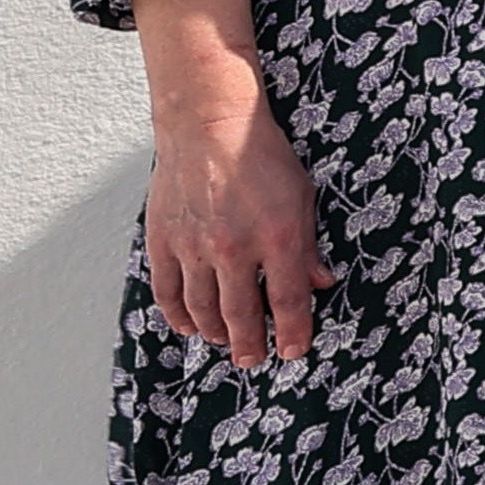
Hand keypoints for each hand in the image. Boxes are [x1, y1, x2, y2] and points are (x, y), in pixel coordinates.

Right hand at [143, 91, 327, 366]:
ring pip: (201, 309)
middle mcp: (233, 247)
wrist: (207, 124)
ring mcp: (193, 246)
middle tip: (254, 360)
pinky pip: (167, 292)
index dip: (291, 332)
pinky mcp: (163, 241)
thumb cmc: (261, 155)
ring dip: (215, 333)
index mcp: (277, 236)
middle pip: (240, 314)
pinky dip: (177, 315)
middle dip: (250, 344)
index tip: (293, 351)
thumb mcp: (302, 196)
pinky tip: (189, 326)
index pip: (287, 300)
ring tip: (226, 344)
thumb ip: (309, 245)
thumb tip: (321, 284)